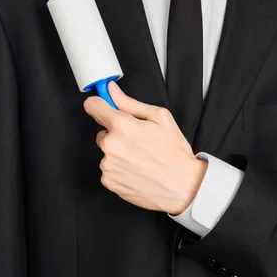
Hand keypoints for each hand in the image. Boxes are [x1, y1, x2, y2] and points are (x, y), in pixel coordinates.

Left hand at [83, 80, 207, 214]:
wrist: (183, 186)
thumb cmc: (174, 153)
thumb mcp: (159, 118)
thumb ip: (130, 103)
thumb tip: (112, 91)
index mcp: (122, 126)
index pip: (93, 106)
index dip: (99, 104)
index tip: (103, 106)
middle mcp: (111, 145)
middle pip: (102, 132)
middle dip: (116, 134)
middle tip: (138, 141)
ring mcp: (108, 165)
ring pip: (107, 152)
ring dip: (118, 153)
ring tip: (141, 157)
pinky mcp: (109, 181)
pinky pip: (109, 169)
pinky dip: (119, 169)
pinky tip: (137, 169)